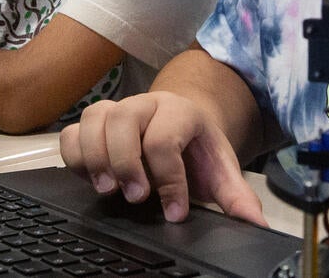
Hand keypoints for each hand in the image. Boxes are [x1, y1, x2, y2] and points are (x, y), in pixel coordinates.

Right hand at [60, 92, 264, 224]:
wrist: (183, 124)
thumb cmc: (198, 151)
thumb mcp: (221, 171)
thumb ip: (236, 197)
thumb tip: (255, 225)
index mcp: (181, 112)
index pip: (165, 140)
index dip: (169, 181)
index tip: (175, 213)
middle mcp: (146, 104)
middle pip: (123, 120)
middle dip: (126, 162)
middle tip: (136, 198)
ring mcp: (116, 109)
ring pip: (94, 120)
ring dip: (95, 157)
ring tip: (107, 190)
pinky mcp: (94, 124)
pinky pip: (72, 131)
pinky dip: (74, 155)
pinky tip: (90, 178)